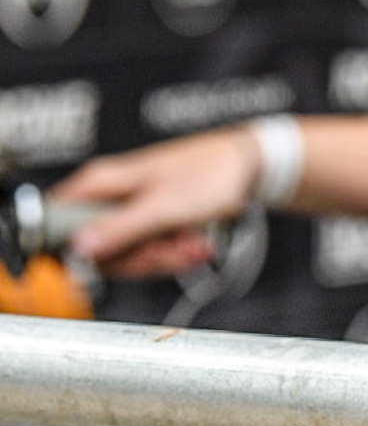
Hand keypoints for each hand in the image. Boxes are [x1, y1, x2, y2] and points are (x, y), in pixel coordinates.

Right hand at [49, 128, 260, 275]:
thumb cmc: (213, 172)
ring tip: (191, 243)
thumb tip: (79, 248)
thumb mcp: (164, 207)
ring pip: (128, 255)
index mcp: (100, 184)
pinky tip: (196, 243)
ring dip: (163, 257)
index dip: (78, 251)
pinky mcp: (152, 220)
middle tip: (168, 249)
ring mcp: (132, 209)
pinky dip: (175, 253)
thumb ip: (120, 229)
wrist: (253, 166)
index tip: (112, 258)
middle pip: (97, 250)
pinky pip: (151, 250)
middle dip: (138, 259)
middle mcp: (110, 195)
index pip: (56, 225)